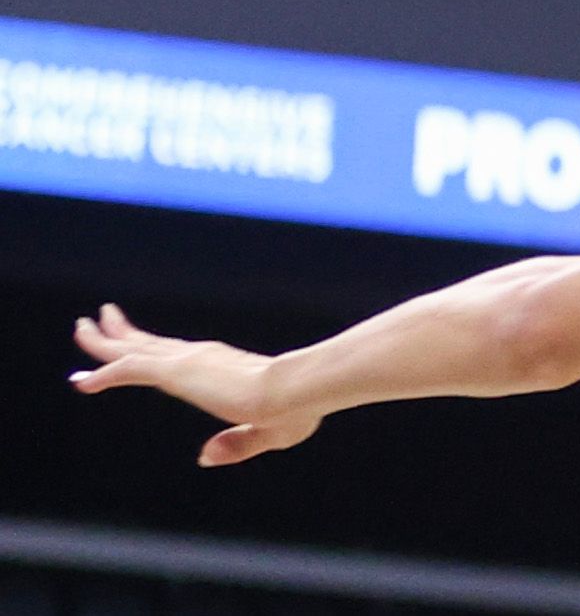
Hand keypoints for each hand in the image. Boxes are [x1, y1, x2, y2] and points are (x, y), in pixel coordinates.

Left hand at [72, 304, 320, 466]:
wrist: (299, 392)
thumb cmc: (296, 408)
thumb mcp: (268, 434)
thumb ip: (236, 445)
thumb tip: (205, 456)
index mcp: (220, 367)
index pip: (173, 354)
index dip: (148, 349)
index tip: (128, 342)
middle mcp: (200, 358)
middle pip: (148, 343)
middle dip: (119, 333)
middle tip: (96, 320)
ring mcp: (188, 362)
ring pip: (132, 350)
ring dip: (102, 343)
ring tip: (82, 329)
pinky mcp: (179, 373)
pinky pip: (130, 369)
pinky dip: (104, 374)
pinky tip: (82, 381)